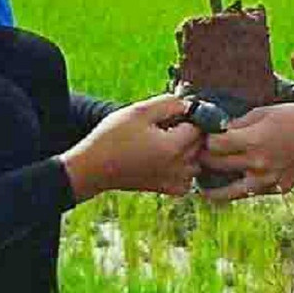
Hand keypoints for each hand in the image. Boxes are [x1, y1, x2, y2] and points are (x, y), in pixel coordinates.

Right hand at [58, 95, 199, 200]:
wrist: (93, 166)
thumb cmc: (114, 136)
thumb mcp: (140, 110)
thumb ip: (169, 103)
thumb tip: (189, 104)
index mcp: (173, 147)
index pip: (200, 126)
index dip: (189, 115)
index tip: (172, 113)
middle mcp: (178, 167)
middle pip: (200, 144)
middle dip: (188, 131)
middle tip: (164, 125)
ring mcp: (173, 180)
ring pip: (197, 160)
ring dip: (187, 149)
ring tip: (164, 141)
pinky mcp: (167, 189)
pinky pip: (188, 178)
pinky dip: (184, 168)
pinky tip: (167, 158)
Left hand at [197, 102, 293, 202]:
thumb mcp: (265, 111)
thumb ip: (241, 122)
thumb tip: (220, 129)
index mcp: (253, 141)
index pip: (215, 144)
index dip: (206, 139)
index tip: (204, 136)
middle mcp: (256, 163)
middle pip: (218, 165)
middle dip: (205, 159)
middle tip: (198, 156)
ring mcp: (266, 179)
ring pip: (230, 191)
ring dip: (213, 189)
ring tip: (202, 188)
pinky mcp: (275, 188)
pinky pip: (251, 193)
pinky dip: (239, 191)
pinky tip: (230, 189)